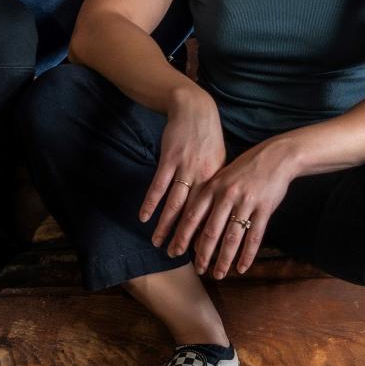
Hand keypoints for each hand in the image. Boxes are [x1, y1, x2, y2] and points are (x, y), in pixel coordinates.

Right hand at [142, 83, 227, 247]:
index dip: (205, 235)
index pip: (211, 214)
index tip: (200, 253)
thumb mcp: (219, 161)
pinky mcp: (169, 159)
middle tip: (177, 256)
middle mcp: (203, 176)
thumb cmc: (207, 137)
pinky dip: (151, 203)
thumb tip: (216, 210)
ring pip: (175, 204)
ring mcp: (185, 168)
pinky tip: (145, 218)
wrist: (194, 109)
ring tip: (158, 243)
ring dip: (165, 225)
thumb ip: (215, 185)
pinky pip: (159, 186)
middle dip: (184, 237)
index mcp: (217, 180)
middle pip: (193, 214)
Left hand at [163, 136, 298, 276]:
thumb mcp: (221, 178)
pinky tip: (241, 268)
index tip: (175, 253)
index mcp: (212, 187)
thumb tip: (194, 229)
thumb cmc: (244, 170)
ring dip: (224, 259)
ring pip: (232, 237)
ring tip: (218, 274)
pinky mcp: (265, 208)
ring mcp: (246, 202)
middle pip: (210, 231)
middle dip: (202, 254)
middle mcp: (227, 195)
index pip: (192, 217)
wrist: (275, 156)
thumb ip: (207, 199)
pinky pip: (254, 236)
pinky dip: (247, 255)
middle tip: (198, 270)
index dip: (182, 237)